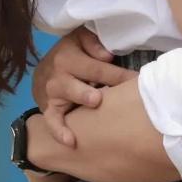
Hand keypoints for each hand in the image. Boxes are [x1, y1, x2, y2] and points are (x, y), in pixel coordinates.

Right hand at [33, 27, 135, 145]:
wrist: (45, 68)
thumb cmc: (71, 52)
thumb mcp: (81, 39)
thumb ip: (93, 43)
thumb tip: (107, 56)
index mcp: (68, 58)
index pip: (98, 68)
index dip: (118, 76)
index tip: (137, 83)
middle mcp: (58, 76)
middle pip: (77, 83)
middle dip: (88, 90)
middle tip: (99, 97)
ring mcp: (52, 94)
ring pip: (65, 99)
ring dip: (78, 102)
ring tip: (93, 105)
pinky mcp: (48, 109)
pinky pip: (51, 121)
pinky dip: (59, 132)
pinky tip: (71, 142)